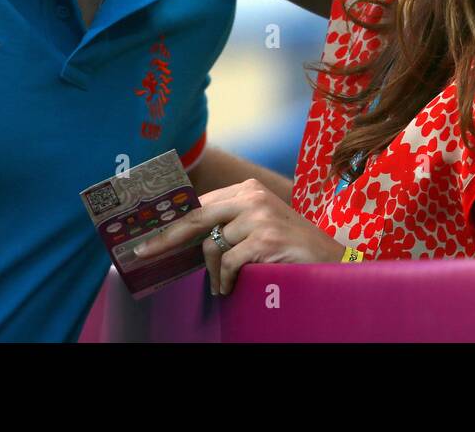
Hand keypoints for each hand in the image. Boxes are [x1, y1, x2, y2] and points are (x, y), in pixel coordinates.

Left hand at [132, 178, 345, 294]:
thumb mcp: (259, 224)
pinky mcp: (264, 239)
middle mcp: (252, 197)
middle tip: (144, 252)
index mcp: (248, 189)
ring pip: (213, 247)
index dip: (174, 221)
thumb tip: (185, 236)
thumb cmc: (289, 245)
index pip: (201, 204)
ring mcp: (259, 217)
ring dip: (214, 272)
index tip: (149, 235)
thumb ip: (229, 222)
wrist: (330, 259)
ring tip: (223, 284)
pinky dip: (227, 280)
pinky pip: (229, 263)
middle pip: (197, 217)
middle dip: (167, 237)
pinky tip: (234, 286)